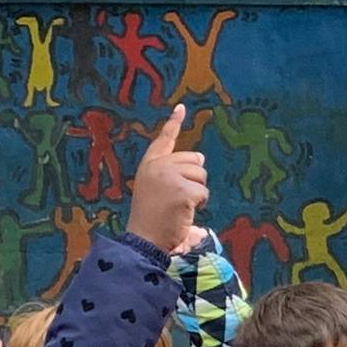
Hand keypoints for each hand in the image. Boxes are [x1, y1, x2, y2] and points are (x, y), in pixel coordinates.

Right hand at [128, 105, 207, 254]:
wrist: (144, 239)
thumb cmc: (152, 220)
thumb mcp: (156, 191)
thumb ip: (173, 175)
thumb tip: (200, 159)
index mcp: (149, 165)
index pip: (164, 140)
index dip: (173, 124)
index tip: (181, 108)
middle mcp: (157, 166)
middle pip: (195, 159)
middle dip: (195, 178)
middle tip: (179, 197)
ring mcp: (169, 176)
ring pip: (201, 176)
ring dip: (198, 193)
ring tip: (180, 206)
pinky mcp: (181, 190)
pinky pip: (203, 193)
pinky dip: (199, 205)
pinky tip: (184, 212)